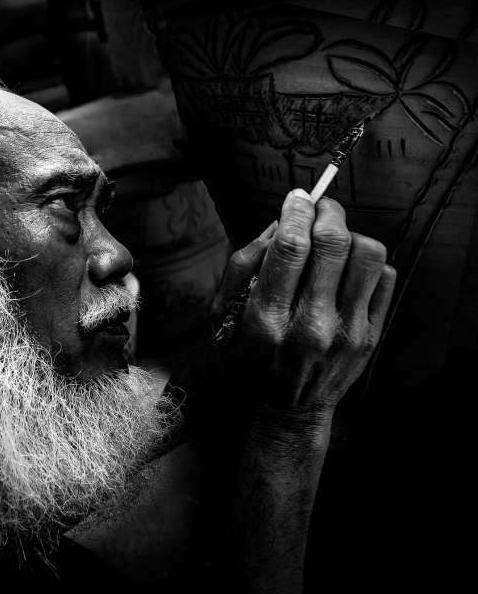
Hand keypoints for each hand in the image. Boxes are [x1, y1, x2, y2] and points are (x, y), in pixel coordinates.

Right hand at [213, 189, 395, 424]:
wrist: (287, 409)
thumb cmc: (248, 358)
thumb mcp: (224, 317)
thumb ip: (243, 266)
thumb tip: (280, 223)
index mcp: (266, 320)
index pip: (290, 247)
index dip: (296, 210)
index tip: (296, 198)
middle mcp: (309, 326)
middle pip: (332, 243)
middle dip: (326, 212)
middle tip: (320, 207)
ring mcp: (346, 333)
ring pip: (367, 254)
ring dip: (350, 235)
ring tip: (334, 239)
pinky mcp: (370, 336)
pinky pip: (383, 277)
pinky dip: (366, 262)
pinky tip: (347, 268)